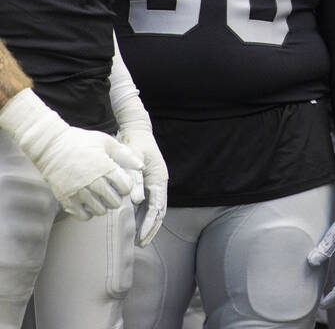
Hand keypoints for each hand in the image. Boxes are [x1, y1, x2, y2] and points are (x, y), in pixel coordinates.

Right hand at [0, 89, 142, 219]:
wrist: (51, 146)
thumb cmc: (80, 142)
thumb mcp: (106, 142)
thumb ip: (125, 154)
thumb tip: (140, 166)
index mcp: (106, 169)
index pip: (125, 188)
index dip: (126, 187)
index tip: (121, 183)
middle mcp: (93, 183)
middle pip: (114, 202)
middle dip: (116, 198)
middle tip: (112, 192)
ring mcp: (79, 192)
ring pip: (100, 211)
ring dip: (104, 206)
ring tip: (100, 198)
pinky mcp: (66, 199)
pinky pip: (83, 215)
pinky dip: (89, 213)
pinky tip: (89, 205)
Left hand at [113, 99, 167, 245]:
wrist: (137, 130)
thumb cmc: (134, 144)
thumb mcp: (133, 160)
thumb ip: (135, 180)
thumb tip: (137, 201)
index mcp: (159, 178)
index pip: (157, 207)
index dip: (150, 224)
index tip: (141, 237)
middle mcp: (159, 183)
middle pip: (160, 211)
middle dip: (152, 228)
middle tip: (142, 244)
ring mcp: (155, 183)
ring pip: (156, 209)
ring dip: (149, 224)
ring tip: (141, 239)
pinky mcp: (148, 182)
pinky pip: (149, 204)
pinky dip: (145, 216)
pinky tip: (137, 225)